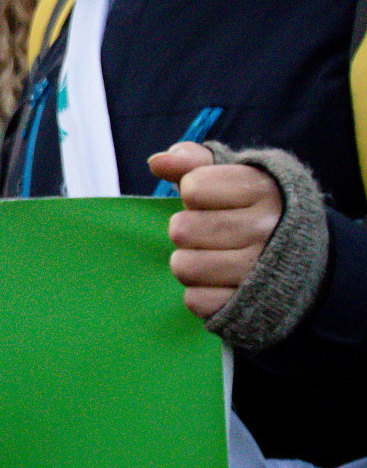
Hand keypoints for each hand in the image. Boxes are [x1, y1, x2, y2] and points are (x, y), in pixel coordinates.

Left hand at [148, 142, 281, 319]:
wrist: (310, 261)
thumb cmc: (257, 210)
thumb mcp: (235, 174)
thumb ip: (194, 160)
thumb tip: (157, 161)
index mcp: (263, 190)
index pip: (192, 188)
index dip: (194, 194)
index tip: (216, 200)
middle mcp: (266, 230)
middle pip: (181, 229)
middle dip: (188, 230)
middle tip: (212, 232)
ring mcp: (260, 272)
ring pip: (183, 266)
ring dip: (190, 262)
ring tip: (215, 256)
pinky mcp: (250, 306)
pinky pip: (194, 300)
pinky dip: (201, 292)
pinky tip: (222, 282)